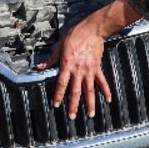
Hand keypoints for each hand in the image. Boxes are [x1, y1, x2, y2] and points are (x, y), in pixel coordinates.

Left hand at [39, 0, 141, 118]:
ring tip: (91, 115)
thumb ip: (51, 60)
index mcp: (67, 65)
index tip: (56, 105)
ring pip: (90, 90)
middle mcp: (79, 70)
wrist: (92, 30)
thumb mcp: (59, 46)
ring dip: (90, 103)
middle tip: (72, 117)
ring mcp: (89, 70)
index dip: (59, 95)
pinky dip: (106, 91)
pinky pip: (102, 82)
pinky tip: (108, 100)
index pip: (62, 83)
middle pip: (76, 91)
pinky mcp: (97, 68)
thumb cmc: (75, 36)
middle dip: (74, 105)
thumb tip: (39, 67)